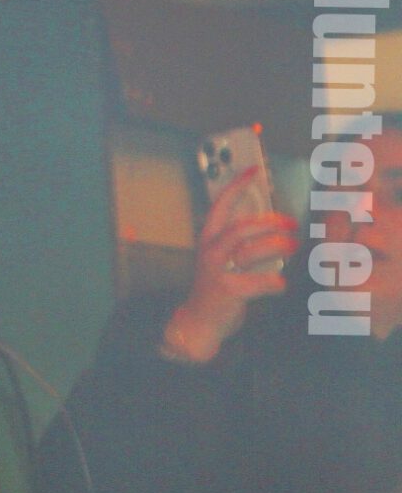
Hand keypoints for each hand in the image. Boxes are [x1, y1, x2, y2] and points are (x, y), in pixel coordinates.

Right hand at [164, 166, 298, 362]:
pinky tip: (282, 284)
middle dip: (271, 222)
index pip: (221, 206)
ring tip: (294, 247)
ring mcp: (218, 271)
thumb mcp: (221, 259)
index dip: (237, 186)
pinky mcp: (229, 290)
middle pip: (242, 227)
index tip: (253, 170)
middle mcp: (210, 252)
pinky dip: (278, 282)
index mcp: (208, 240)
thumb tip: (272, 226)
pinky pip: (262, 281)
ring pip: (252, 250)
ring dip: (279, 247)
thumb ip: (239, 243)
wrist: (198, 321)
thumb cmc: (215, 288)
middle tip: (292, 224)